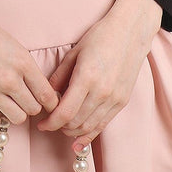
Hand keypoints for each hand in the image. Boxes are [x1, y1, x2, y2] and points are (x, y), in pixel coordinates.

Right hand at [0, 0, 59, 133]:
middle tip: (25, 98)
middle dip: (32, 105)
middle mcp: (9, 79)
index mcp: (23, 62)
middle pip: (34, 109)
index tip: (47, 101)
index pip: (47, 95)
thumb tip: (35, 82)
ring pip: (17, 119)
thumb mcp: (11, 41)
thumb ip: (24, 64)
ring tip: (9, 103)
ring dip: (15, 113)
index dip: (51, 101)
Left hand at [36, 0, 156, 145]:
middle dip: (59, 127)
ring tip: (62, 127)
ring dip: (73, 131)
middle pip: (76, 123)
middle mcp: (102, 92)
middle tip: (48, 123)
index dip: (50, 123)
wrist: (131, 32)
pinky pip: (103, 124)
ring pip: (89, 127)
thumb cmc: (100, 37)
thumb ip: (59, 76)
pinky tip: (79, 139)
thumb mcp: (74, 53)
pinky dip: (90, 133)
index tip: (41, 124)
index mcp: (87, 78)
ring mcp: (114, 99)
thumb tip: (46, 95)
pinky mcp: (122, 101)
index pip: (65, 113)